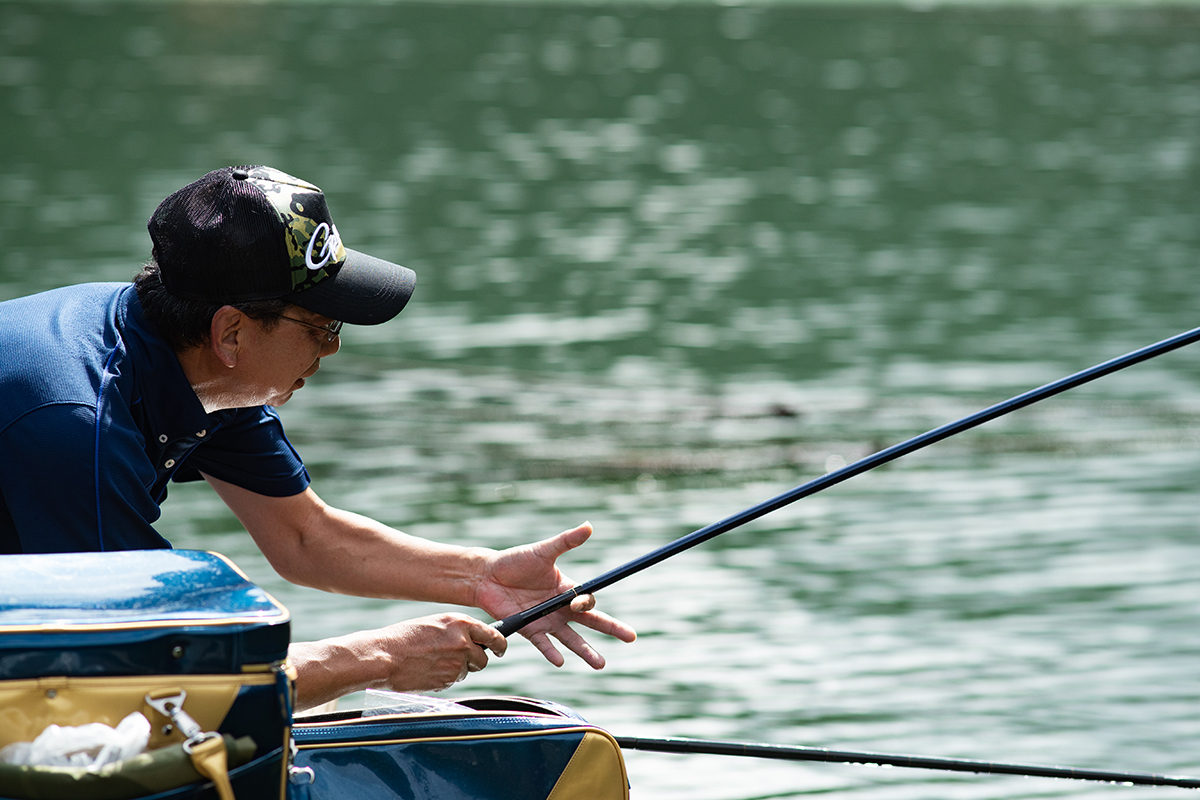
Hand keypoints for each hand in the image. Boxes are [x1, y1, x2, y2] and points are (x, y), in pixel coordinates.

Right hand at [289, 612, 507, 709]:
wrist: (382, 656)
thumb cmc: (404, 637)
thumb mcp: (434, 624)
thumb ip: (457, 631)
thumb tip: (473, 642)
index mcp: (460, 622)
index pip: (494, 635)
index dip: (499, 644)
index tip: (500, 648)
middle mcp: (463, 641)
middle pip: (483, 658)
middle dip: (474, 660)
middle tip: (456, 658)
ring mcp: (456, 662)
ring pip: (468, 671)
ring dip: (457, 669)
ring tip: (433, 661)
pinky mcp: (447, 680)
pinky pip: (453, 681)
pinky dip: (445, 678)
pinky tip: (427, 670)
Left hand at [474, 522, 636, 668]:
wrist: (487, 576)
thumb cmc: (515, 561)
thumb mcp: (543, 551)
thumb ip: (566, 542)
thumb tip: (588, 526)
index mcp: (565, 588)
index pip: (587, 600)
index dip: (587, 603)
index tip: (577, 602)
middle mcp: (559, 607)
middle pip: (590, 621)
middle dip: (611, 629)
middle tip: (631, 637)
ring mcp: (546, 621)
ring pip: (571, 639)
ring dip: (586, 651)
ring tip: (600, 664)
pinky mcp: (529, 629)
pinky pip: (543, 644)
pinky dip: (551, 652)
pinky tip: (561, 661)